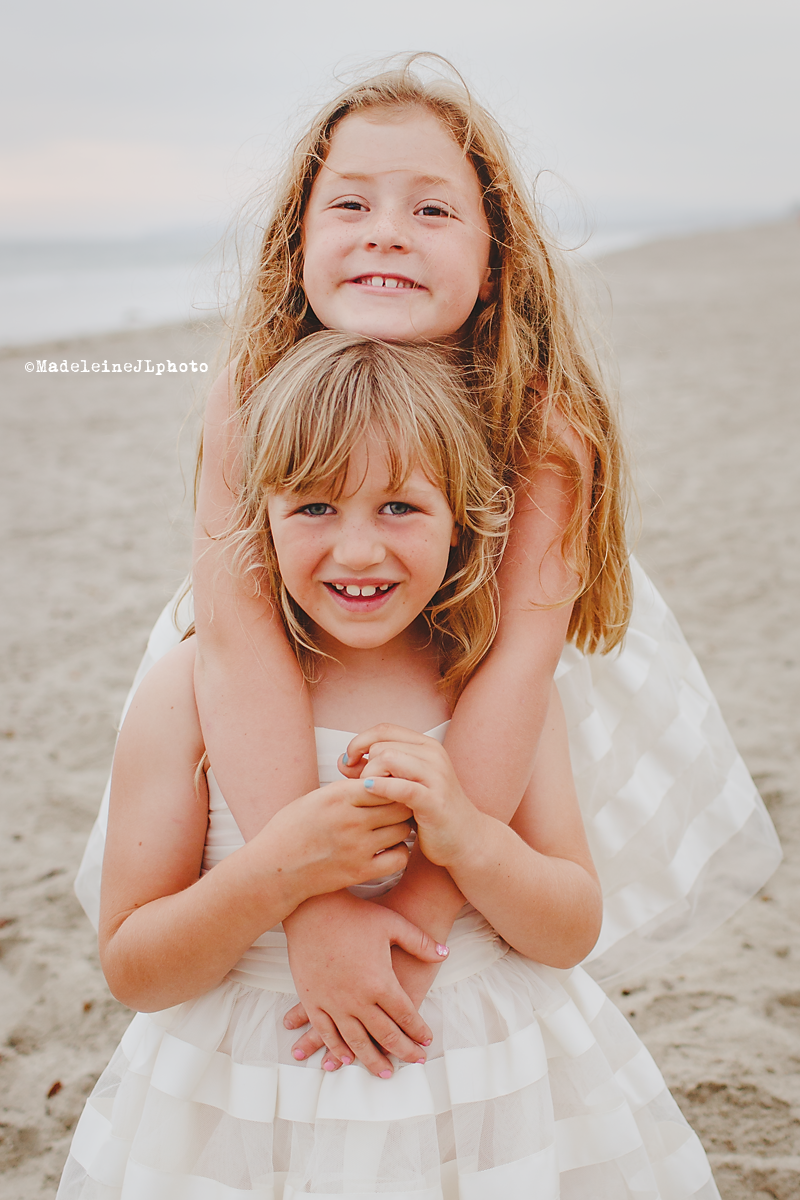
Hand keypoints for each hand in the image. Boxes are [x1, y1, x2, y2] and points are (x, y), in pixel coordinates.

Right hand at [260, 777, 413, 901]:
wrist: (274, 869)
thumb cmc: (291, 830)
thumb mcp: (316, 797)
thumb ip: (348, 789)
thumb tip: (378, 780)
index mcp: (337, 796)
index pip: (384, 782)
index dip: (392, 784)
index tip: (393, 787)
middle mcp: (350, 820)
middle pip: (399, 805)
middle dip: (403, 803)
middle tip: (400, 806)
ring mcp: (357, 847)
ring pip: (402, 830)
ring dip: (402, 826)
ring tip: (393, 826)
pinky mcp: (360, 871)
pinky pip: (399, 858)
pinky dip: (399, 852)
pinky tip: (389, 848)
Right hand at [282, 891, 448, 1076]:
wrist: (315, 909)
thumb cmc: (355, 915)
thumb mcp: (393, 925)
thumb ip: (421, 942)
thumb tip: (445, 953)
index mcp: (381, 982)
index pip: (405, 1015)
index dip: (418, 1030)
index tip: (427, 1040)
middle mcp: (358, 999)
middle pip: (384, 1034)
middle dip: (402, 1050)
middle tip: (415, 1061)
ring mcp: (333, 1002)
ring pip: (355, 1041)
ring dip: (371, 1059)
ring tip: (384, 1072)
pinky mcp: (313, 1000)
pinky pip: (326, 1032)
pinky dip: (337, 1048)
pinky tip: (345, 1059)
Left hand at [341, 724, 482, 870]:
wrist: (466, 840)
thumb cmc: (431, 813)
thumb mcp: (401, 785)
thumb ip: (374, 770)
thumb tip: (343, 761)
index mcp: (426, 746)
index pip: (384, 729)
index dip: (359, 741)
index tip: (348, 761)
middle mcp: (433, 755)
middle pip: (381, 745)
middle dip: (363, 765)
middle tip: (362, 787)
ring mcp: (436, 776)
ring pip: (387, 759)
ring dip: (369, 777)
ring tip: (369, 795)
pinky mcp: (434, 800)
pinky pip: (401, 787)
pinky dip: (380, 788)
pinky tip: (369, 793)